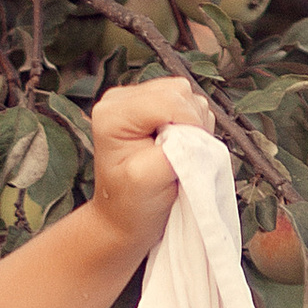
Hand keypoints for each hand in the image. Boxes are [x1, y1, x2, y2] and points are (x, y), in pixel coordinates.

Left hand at [87, 73, 217, 260]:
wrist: (125, 215)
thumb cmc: (131, 202)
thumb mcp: (147, 180)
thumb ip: (171, 152)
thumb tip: (194, 133)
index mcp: (113, 113)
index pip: (167, 100)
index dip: (189, 124)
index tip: (188, 155)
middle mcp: (122, 99)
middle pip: (178, 91)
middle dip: (190, 122)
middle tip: (180, 156)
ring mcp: (138, 99)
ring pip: (186, 94)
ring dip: (192, 123)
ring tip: (176, 153)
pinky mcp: (153, 106)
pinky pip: (188, 102)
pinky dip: (192, 124)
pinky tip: (177, 145)